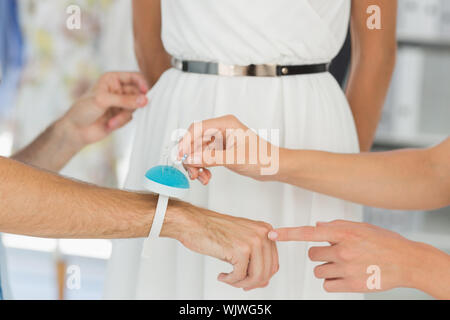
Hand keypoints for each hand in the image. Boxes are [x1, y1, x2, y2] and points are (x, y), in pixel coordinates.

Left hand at [59, 72, 148, 149]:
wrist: (76, 130)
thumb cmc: (84, 110)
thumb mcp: (103, 100)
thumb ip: (125, 100)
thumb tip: (144, 100)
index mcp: (112, 79)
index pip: (134, 77)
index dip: (142, 83)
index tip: (146, 93)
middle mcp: (118, 90)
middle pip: (138, 93)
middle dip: (134, 103)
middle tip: (130, 109)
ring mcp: (120, 103)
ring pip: (134, 107)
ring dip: (124, 116)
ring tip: (111, 121)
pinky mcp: (121, 116)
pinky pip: (130, 118)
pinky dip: (121, 122)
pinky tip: (109, 125)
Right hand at [166, 202, 278, 290]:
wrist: (193, 222)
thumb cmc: (213, 230)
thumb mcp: (240, 242)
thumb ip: (255, 259)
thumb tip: (264, 282)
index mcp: (265, 230)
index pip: (273, 263)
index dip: (262, 277)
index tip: (249, 281)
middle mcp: (262, 234)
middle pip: (267, 271)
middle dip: (252, 282)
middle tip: (238, 283)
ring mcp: (252, 241)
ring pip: (257, 276)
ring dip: (241, 283)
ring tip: (229, 279)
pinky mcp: (240, 250)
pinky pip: (240, 276)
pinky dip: (230, 280)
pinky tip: (222, 275)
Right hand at [177, 115, 278, 184]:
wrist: (276, 166)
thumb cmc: (264, 157)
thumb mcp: (235, 158)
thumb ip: (211, 158)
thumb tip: (192, 158)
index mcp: (225, 124)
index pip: (197, 128)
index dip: (186, 142)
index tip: (181, 156)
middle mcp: (221, 130)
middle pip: (195, 141)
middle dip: (191, 157)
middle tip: (192, 172)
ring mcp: (221, 140)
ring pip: (198, 151)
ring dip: (196, 165)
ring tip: (201, 177)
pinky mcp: (221, 151)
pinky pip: (205, 157)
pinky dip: (202, 167)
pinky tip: (206, 176)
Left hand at [269, 220, 431, 293]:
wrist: (408, 262)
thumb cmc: (385, 242)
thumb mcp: (361, 227)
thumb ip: (337, 226)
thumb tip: (317, 228)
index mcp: (344, 233)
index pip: (308, 232)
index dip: (288, 234)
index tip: (272, 234)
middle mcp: (342, 250)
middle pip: (312, 254)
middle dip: (320, 254)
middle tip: (337, 253)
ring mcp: (346, 268)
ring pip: (319, 270)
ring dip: (327, 268)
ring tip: (345, 264)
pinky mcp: (351, 285)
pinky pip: (327, 285)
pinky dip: (333, 282)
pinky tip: (346, 276)